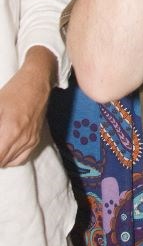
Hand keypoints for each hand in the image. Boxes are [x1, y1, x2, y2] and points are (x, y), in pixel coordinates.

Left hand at [0, 47, 55, 166]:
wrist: (37, 83)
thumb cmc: (13, 92)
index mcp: (11, 131)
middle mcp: (23, 139)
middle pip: (1, 161)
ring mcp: (31, 141)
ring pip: (9, 162)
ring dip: (0, 157)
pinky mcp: (36, 139)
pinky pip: (21, 159)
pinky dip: (10, 159)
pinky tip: (4, 150)